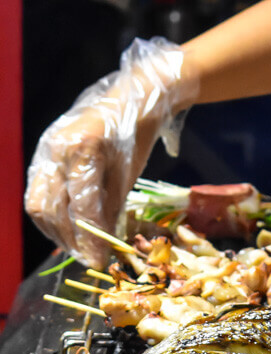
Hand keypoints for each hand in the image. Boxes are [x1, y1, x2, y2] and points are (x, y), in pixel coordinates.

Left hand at [24, 38, 195, 267]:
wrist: (146, 96)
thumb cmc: (128, 133)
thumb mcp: (108, 168)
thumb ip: (100, 200)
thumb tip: (99, 239)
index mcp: (52, 158)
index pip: (40, 205)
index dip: (56, 233)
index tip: (78, 252)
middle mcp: (51, 153)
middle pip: (46, 208)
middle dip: (66, 239)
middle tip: (89, 257)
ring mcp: (65, 147)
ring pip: (63, 205)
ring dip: (79, 235)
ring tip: (97, 251)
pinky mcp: (87, 144)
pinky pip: (86, 194)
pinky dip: (94, 220)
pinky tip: (107, 234)